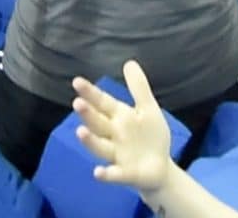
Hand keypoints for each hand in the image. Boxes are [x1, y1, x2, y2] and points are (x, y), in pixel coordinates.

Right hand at [75, 63, 177, 203]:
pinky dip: (107, 174)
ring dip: (90, 141)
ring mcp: (117, 156)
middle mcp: (113, 136)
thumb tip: (128, 62)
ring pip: (101, 147)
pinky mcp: (126, 174)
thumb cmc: (150, 136)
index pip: (102, 103)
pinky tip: (98, 172)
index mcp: (119, 118)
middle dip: (88, 114)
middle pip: (98, 124)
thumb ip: (138, 87)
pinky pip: (114, 174)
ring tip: (80, 131)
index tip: (76, 81)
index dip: (91, 93)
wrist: (161, 167)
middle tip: (77, 103)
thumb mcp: (147, 108)